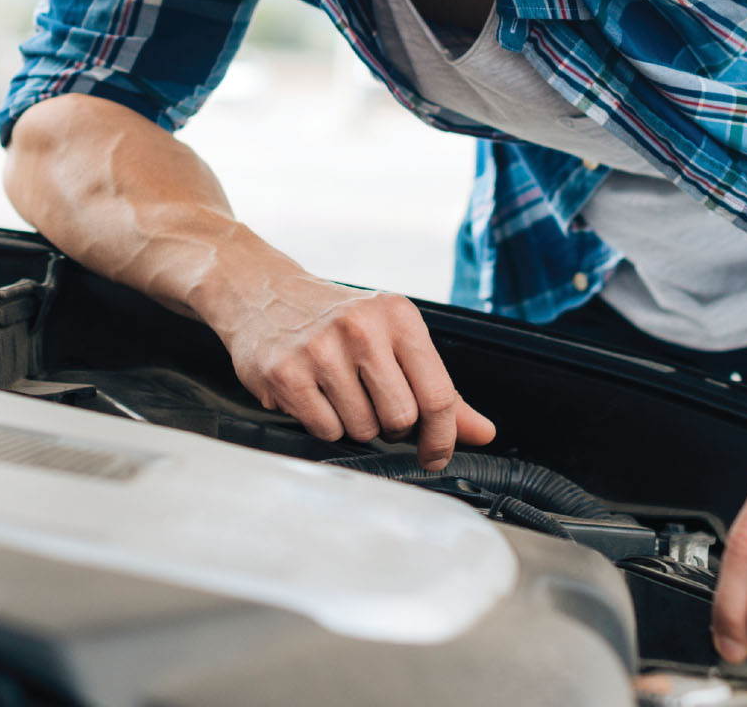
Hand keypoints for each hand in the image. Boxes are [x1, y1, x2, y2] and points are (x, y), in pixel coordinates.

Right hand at [212, 276, 494, 468]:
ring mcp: (321, 350)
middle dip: (391, 426)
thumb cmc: (335, 319)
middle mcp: (362, 328)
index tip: (435, 454)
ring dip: (354, 425)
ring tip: (338, 393)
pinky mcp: (286, 373)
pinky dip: (323, 424)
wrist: (263, 292)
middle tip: (373, 405)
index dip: (442, 437)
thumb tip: (483, 433)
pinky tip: (314, 396)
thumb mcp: (393, 338)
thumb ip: (440, 389)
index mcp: (398, 316)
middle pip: (401, 418)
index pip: (438, 395)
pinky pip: (324, 430)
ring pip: (361, 429)